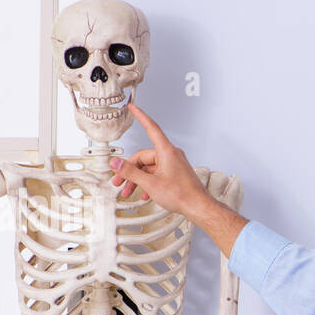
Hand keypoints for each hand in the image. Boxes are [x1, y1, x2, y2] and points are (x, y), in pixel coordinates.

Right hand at [110, 102, 211, 220]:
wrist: (198, 207)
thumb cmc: (182, 195)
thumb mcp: (150, 184)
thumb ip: (130, 172)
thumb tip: (116, 163)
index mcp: (166, 151)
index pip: (151, 128)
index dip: (141, 116)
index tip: (133, 107)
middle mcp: (170, 155)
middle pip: (143, 157)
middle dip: (130, 171)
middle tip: (119, 181)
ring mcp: (173, 164)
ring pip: (149, 168)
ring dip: (137, 180)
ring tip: (128, 191)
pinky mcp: (175, 174)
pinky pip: (157, 174)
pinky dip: (148, 182)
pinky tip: (143, 193)